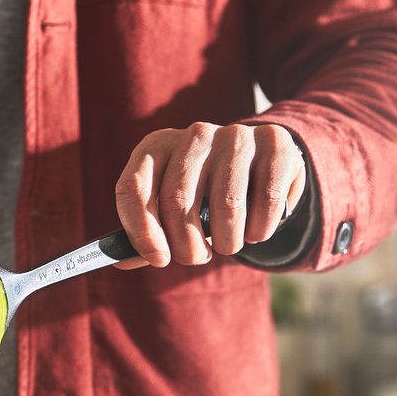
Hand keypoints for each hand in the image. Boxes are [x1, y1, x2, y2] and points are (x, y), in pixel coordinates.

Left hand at [114, 122, 306, 267]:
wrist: (262, 161)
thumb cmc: (206, 193)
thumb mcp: (171, 205)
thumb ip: (147, 232)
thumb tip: (122, 261)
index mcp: (156, 146)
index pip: (133, 188)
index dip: (142, 231)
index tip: (158, 259)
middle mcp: (194, 135)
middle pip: (177, 201)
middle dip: (186, 246)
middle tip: (195, 258)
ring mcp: (235, 136)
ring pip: (225, 205)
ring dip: (226, 242)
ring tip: (227, 245)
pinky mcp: (274, 143)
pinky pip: (266, 200)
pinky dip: (260, 230)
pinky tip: (256, 232)